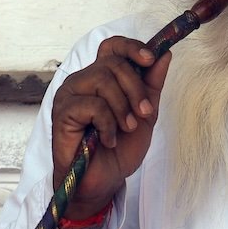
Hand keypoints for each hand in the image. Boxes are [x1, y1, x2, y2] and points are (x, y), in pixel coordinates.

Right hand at [51, 36, 170, 219]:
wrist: (104, 181)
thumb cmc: (120, 149)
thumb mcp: (145, 114)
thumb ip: (152, 84)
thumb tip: (164, 54)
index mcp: (102, 77)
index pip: (112, 47)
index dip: (132, 47)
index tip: (150, 59)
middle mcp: (83, 80)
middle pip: (113, 63)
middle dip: (135, 89)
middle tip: (144, 113)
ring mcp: (70, 94)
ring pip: (103, 80)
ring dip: (123, 108)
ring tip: (126, 129)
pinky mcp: (62, 111)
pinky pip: (92, 105)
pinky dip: (107, 124)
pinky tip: (108, 140)